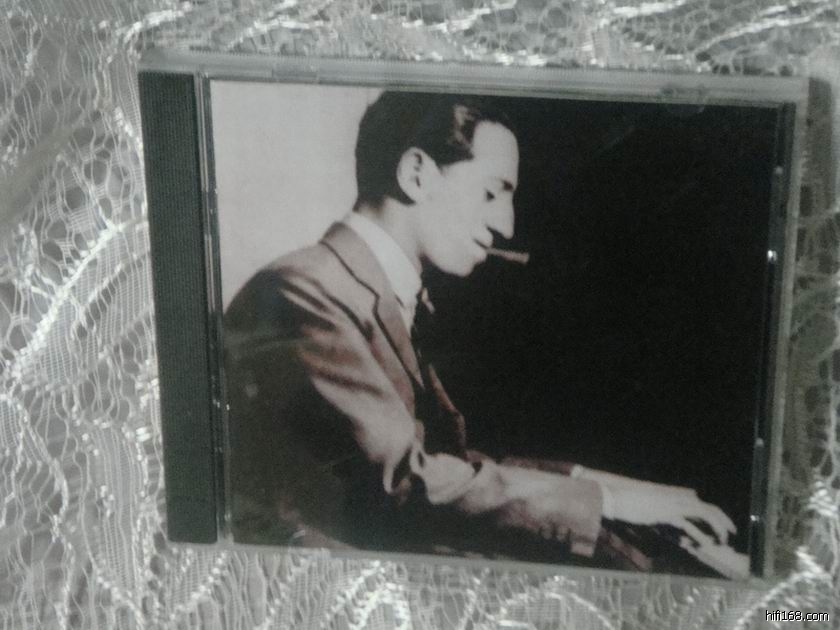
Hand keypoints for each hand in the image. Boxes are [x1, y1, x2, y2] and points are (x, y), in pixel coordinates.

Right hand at [574, 467, 735, 544]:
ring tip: (723, 540)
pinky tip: (705, 544)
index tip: (722, 524)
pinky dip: (699, 535)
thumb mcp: (648, 505)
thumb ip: (662, 509)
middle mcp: (675, 498)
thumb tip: (671, 518)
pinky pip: (689, 525)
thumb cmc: (628, 502)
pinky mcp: (666, 513)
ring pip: (703, 513)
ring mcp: (672, 504)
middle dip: (722, 520)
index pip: (699, 502)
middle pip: (707, 507)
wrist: (615, 499)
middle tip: (731, 532)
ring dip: (716, 527)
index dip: (714, 513)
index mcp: (672, 495)